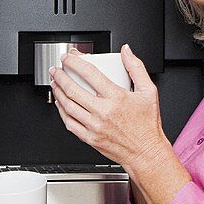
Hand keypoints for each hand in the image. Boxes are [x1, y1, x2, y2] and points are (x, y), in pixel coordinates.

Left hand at [50, 45, 190, 203]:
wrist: (145, 152)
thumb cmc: (147, 125)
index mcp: (116, 98)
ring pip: (68, 105)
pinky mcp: (89, 138)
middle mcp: (103, 112)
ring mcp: (94, 126)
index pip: (90, 74)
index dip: (75, 62)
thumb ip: (136, 68)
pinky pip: (69, 122)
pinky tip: (60, 103)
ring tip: (55, 82)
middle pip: (73, 89)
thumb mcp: (149, 91)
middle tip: (56, 69)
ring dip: (58, 92)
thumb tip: (126, 51)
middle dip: (60, 76)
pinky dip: (61, 111)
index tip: (68, 58)